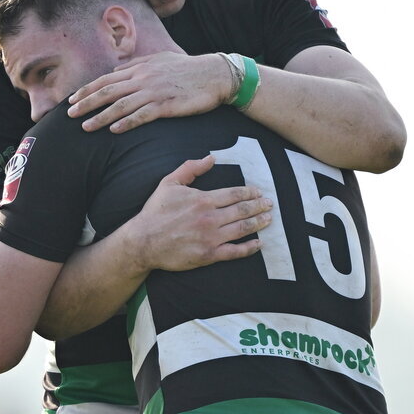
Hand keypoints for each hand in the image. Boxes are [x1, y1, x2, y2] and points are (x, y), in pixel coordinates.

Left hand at [68, 51, 230, 132]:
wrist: (215, 75)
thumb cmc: (188, 69)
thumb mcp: (160, 59)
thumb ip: (138, 65)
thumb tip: (117, 70)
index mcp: (140, 68)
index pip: (107, 79)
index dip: (87, 90)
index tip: (72, 100)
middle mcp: (143, 78)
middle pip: (108, 91)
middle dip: (86, 103)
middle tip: (70, 114)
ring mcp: (154, 91)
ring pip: (121, 105)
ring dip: (101, 117)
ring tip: (85, 127)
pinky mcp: (166, 105)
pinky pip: (142, 115)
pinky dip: (126, 123)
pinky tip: (114, 131)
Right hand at [130, 155, 272, 270]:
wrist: (143, 241)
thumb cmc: (155, 212)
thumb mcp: (169, 183)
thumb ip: (190, 168)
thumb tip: (210, 158)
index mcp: (203, 199)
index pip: (235, 194)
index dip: (250, 192)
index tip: (259, 192)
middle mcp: (210, 218)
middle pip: (243, 210)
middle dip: (259, 206)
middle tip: (270, 204)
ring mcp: (211, 238)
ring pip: (242, 229)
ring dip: (259, 223)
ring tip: (269, 219)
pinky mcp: (209, 255)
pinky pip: (235, 252)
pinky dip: (249, 248)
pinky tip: (259, 244)